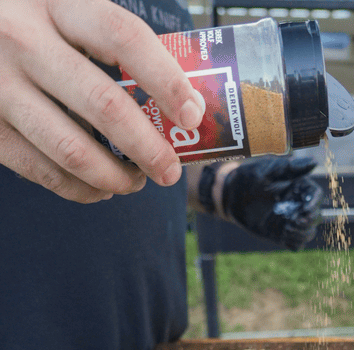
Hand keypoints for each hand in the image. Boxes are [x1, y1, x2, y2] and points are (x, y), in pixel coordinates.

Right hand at [0, 0, 203, 202]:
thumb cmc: (33, 26)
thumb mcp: (66, 11)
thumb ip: (114, 42)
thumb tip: (185, 103)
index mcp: (56, 3)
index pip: (123, 36)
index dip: (166, 78)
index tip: (192, 115)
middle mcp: (22, 38)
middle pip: (103, 104)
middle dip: (149, 148)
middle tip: (171, 171)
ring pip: (72, 149)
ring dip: (116, 177)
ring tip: (137, 181)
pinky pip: (41, 170)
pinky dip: (80, 188)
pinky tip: (99, 187)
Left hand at [212, 156, 325, 250]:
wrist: (229, 197)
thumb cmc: (247, 178)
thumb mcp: (267, 170)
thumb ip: (289, 168)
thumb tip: (314, 162)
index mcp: (297, 188)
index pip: (315, 195)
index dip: (315, 203)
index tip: (306, 209)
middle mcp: (297, 204)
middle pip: (315, 215)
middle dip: (308, 220)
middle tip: (293, 221)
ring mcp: (290, 220)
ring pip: (308, 231)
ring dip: (302, 232)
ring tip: (286, 228)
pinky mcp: (282, 233)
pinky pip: (297, 243)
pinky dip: (295, 241)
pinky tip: (283, 234)